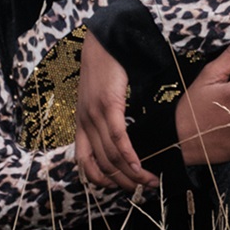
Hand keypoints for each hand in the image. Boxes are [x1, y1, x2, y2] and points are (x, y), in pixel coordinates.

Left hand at [74, 33, 157, 189]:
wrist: (105, 40)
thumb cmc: (106, 69)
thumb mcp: (101, 99)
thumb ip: (107, 119)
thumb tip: (125, 137)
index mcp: (80, 125)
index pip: (85, 164)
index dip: (102, 181)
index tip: (121, 186)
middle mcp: (84, 123)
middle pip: (102, 165)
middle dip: (122, 182)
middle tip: (143, 189)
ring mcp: (95, 115)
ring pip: (111, 156)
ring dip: (131, 173)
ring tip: (149, 181)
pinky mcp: (108, 104)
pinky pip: (119, 137)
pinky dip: (130, 155)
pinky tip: (140, 165)